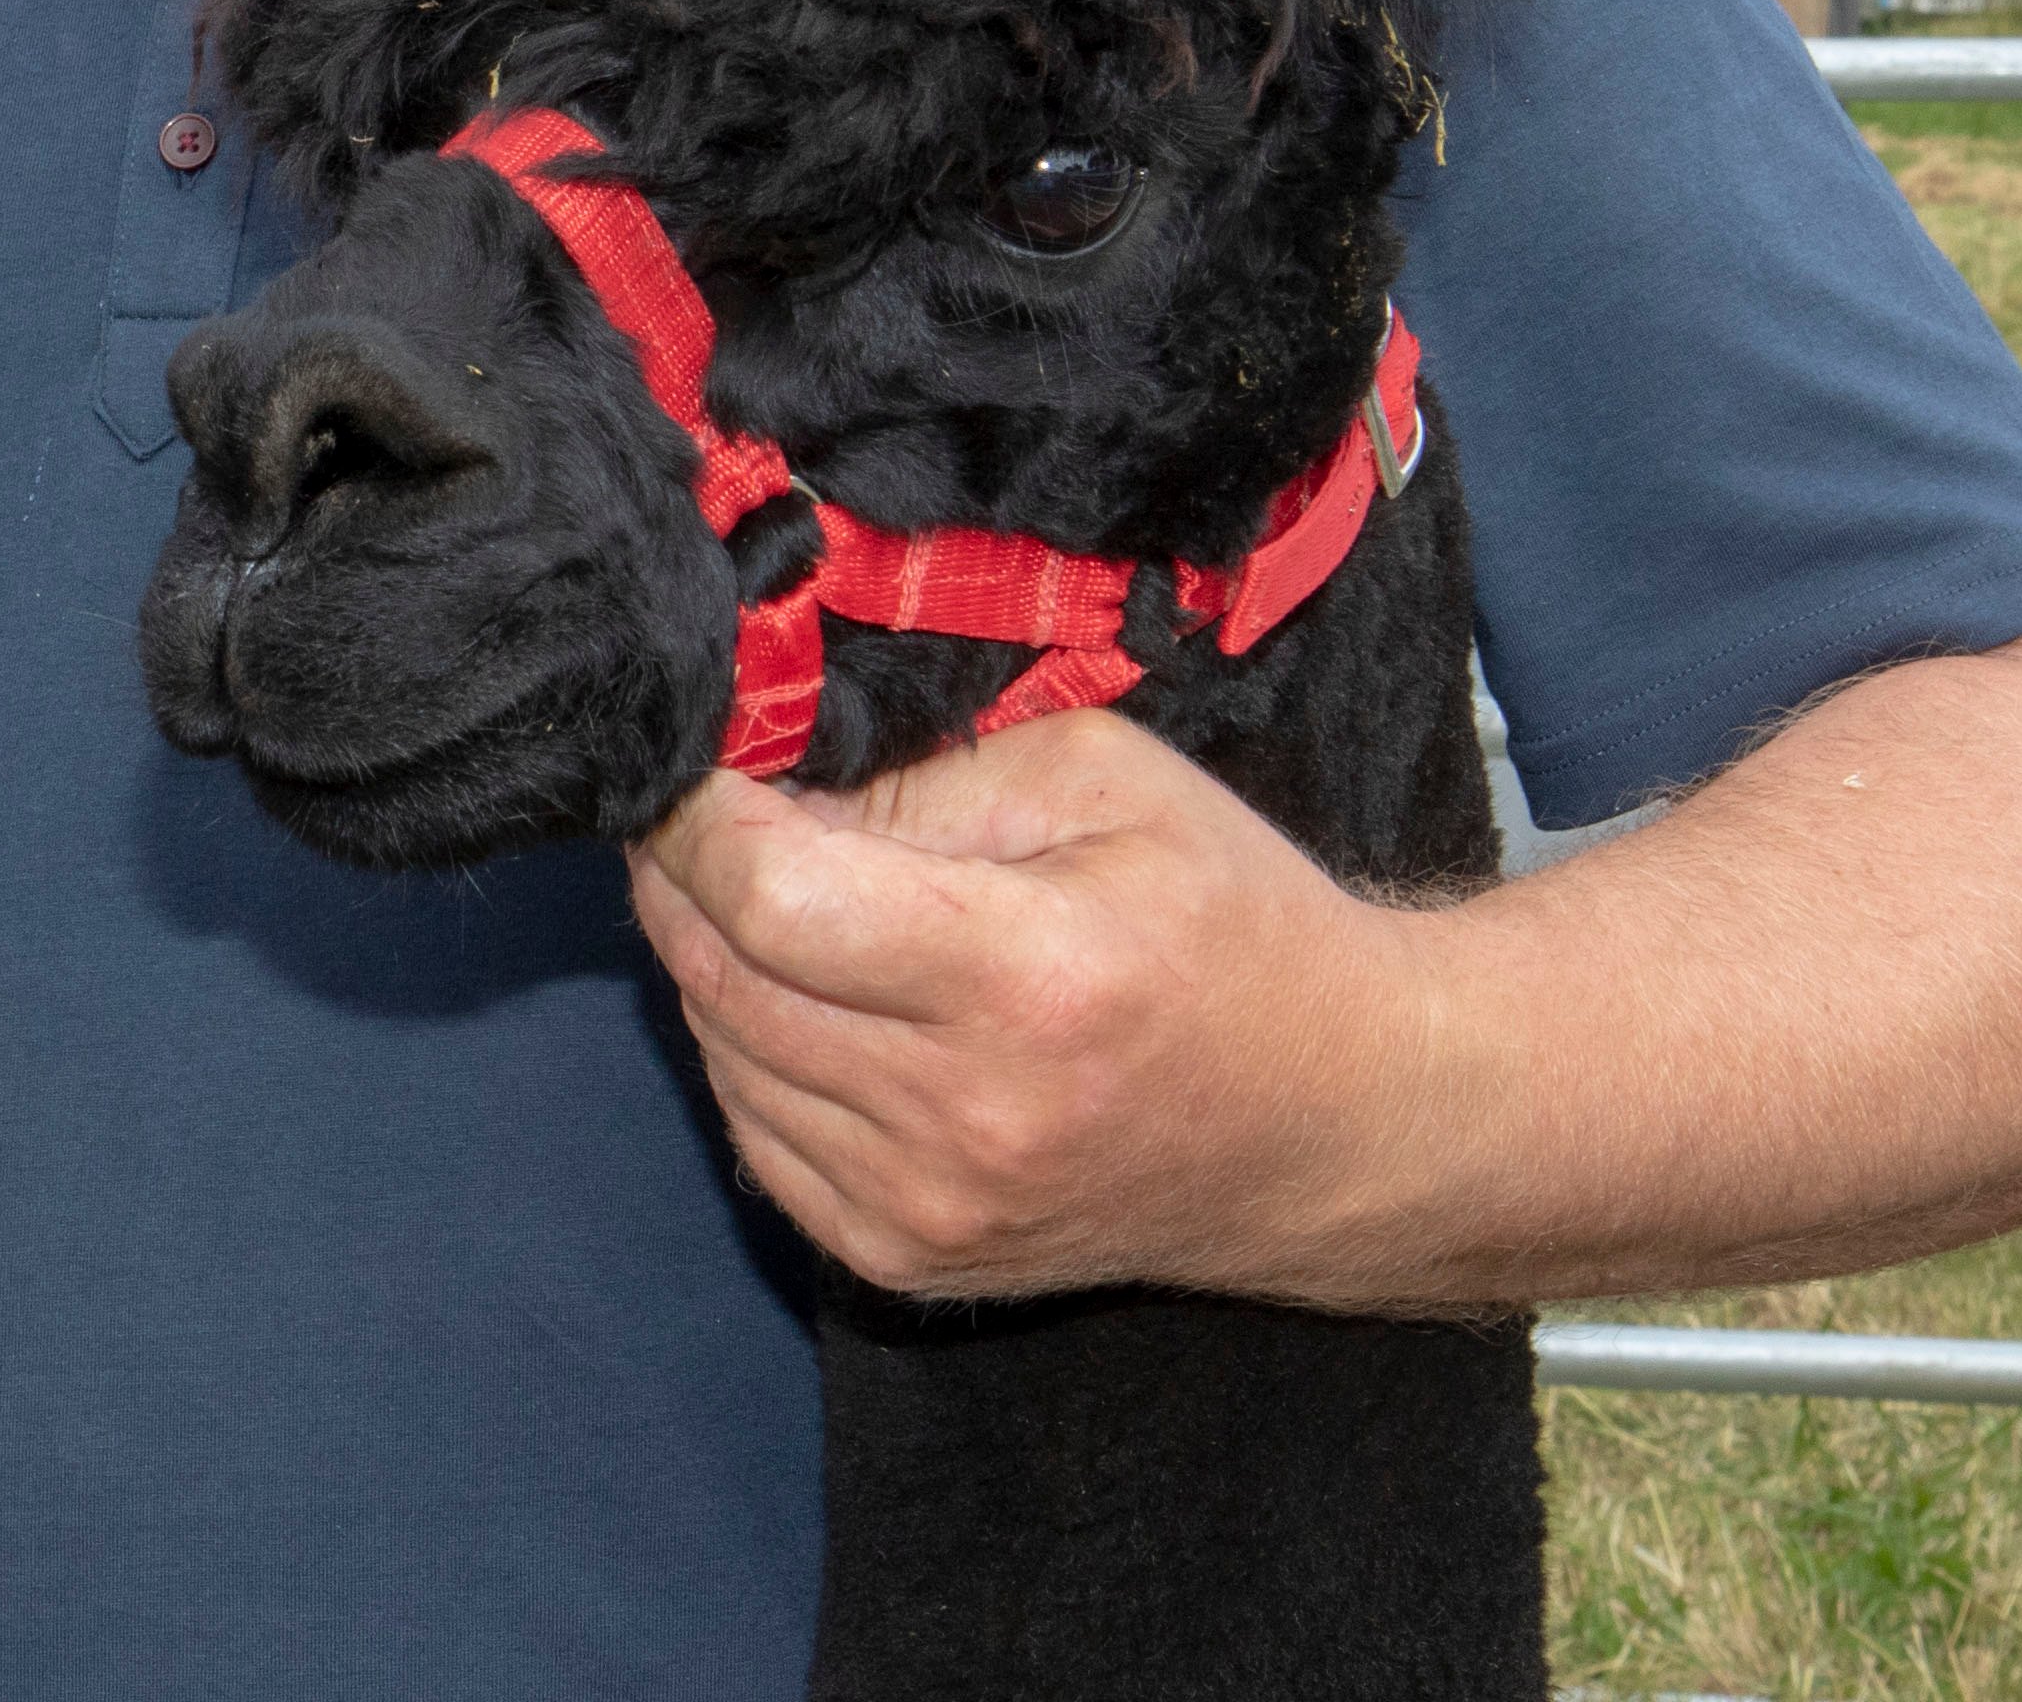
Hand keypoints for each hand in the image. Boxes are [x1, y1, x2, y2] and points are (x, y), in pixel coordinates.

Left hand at [626, 709, 1440, 1305]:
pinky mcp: (908, 1261)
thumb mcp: (1104, 782)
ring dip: (707, 961)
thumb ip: (923, 778)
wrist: (1339, 1122)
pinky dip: (748, 1051)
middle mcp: (963, 1119)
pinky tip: (803, 993)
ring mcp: (929, 1210)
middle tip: (698, 807)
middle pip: (723, 979)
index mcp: (1025, 982)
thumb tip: (765, 784)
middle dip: (681, 875)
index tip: (693, 760)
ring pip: (723, 1057)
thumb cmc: (1233, 927)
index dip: (701, 818)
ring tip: (763, 889)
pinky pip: (756, 1135)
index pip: (773, 899)